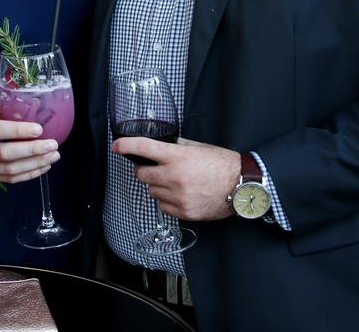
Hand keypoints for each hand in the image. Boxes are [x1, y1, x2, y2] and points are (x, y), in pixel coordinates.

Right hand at [0, 102, 59, 183]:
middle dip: (31, 150)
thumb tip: (32, 108)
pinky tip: (42, 167)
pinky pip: (8, 179)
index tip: (39, 129)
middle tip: (52, 145)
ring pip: (7, 170)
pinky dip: (28, 174)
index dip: (17, 131)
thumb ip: (3, 110)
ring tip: (53, 156)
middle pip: (3, 154)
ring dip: (34, 164)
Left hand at [112, 136, 239, 220]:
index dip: (125, 146)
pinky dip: (168, 200)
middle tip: (158, 168)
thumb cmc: (222, 164)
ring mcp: (178, 196)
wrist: (242, 185)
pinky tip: (182, 195)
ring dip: (158, 186)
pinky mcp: (184, 212)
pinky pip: (163, 206)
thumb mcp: (198, 147)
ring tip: (176, 183)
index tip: (116, 146)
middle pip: (142, 174)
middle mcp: (174, 176)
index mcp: (177, 156)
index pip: (143, 148)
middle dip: (146, 170)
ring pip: (152, 191)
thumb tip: (159, 145)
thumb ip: (176, 146)